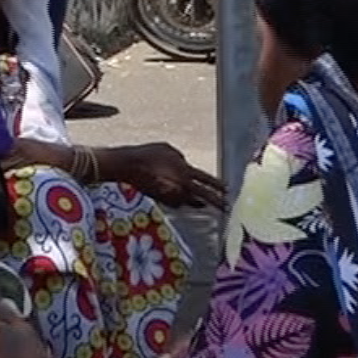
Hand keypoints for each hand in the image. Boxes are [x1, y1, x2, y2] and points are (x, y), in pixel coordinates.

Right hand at [110, 144, 226, 210]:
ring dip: (195, 200)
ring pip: (188, 200)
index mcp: (185, 171)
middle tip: (227, 208)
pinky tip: (177, 194)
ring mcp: (171, 195)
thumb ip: (181, 159)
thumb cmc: (148, 154)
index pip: (207, 180)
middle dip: (216, 202)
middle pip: (203, 197)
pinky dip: (179, 198)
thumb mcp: (168, 149)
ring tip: (202, 202)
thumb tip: (185, 165)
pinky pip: (176, 200)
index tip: (228, 191)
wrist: (129, 166)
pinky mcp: (161, 200)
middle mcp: (181, 186)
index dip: (219, 185)